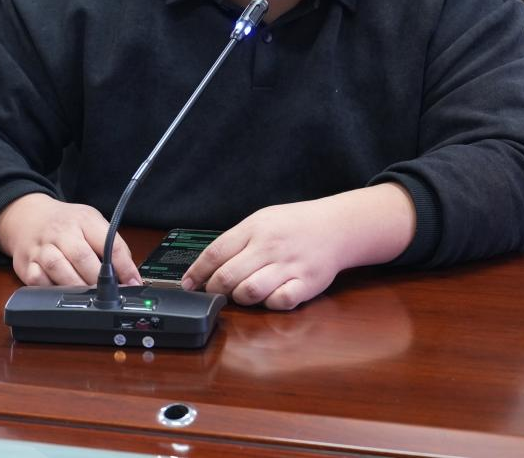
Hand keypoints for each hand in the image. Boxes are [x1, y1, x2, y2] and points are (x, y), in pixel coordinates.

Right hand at [0, 193, 140, 286]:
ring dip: (76, 286)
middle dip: (99, 279)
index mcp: (84, 220)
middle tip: (110, 293)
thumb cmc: (66, 223)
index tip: (133, 283)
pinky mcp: (27, 264)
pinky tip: (61, 292)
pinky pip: (38, 280)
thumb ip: (111, 245)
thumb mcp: (91, 222)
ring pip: (58, 268)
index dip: (124, 267)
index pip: (109, 243)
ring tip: (89, 297)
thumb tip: (130, 275)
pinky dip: (50, 289)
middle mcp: (62, 232)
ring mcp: (42, 248)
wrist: (28, 215)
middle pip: (82, 256)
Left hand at [182, 184, 414, 310]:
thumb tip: (206, 265)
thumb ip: (237, 240)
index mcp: (255, 228)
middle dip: (214, 290)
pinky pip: (279, 302)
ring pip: (249, 292)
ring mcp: (288, 266)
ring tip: (242, 294)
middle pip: (227, 276)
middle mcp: (270, 246)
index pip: (216, 253)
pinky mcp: (306, 283)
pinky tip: (269, 296)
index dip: (197, 272)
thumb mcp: (263, 220)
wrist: (336, 227)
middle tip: (214, 292)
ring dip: (240, 298)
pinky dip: (269, 304)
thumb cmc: (295, 225)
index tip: (187, 284)